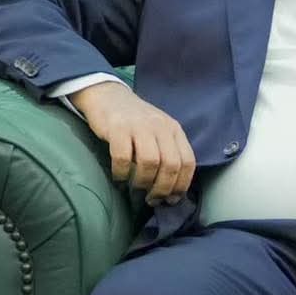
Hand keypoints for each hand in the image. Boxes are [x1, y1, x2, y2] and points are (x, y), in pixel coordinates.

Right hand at [70, 82, 196, 201]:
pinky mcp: (117, 128)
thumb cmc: (134, 120)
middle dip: (162, 188)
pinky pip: (123, 158)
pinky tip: (119, 178)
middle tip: (152, 199)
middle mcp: (160, 127)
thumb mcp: (158, 130)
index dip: (181, 185)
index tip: (171, 199)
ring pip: (150, 163)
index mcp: (174, 129)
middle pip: (170, 165)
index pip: (188, 162)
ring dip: (143, 182)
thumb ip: (168, 151)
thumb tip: (172, 190)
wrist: (107, 95)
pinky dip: (122, 173)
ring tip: (136, 189)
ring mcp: (139, 126)